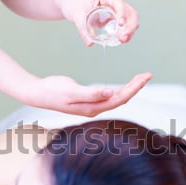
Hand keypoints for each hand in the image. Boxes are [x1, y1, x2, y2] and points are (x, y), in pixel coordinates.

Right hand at [25, 72, 151, 116]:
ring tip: (139, 78)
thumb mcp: (71, 90)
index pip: (119, 99)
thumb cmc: (52, 90)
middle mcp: (94, 109)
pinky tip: (123, 86)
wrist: (38, 94)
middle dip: (135, 87)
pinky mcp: (88, 101)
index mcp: (92, 107)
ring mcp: (91, 106)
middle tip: (147, 75)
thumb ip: (90, 93)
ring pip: (116, 98)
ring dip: (128, 89)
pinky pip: (109, 97)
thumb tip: (110, 93)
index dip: (133, 88)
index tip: (144, 78)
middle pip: (121, 99)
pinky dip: (119, 90)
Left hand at [57, 0, 139, 45]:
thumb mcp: (77, 16)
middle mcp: (113, 1)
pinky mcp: (113, 16)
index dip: (122, 14)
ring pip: (130, 18)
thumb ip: (83, 30)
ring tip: (123, 40)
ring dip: (130, 30)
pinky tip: (120, 39)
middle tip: (123, 39)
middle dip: (130, 26)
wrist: (68, 3)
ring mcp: (115, 8)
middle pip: (130, 12)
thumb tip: (90, 44)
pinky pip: (124, 23)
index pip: (119, 3)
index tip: (120, 25)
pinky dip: (125, 31)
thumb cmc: (72, 4)